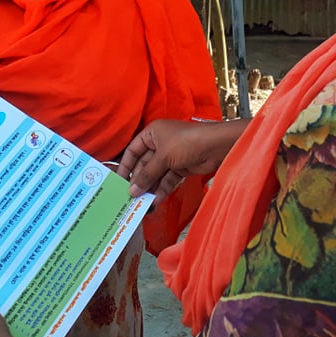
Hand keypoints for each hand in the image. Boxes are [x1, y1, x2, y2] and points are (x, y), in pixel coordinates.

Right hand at [117, 118, 248, 201]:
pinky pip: (168, 179)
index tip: (119, 182)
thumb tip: (131, 190)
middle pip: (144, 164)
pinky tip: (156, 201)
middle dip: (139, 180)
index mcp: (152, 133)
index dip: (125, 165)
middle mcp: (159, 143)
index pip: (133, 150)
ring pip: (156, 174)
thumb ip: (147, 174)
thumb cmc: (186, 142)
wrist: (216, 146)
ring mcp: (171, 156)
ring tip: (142, 203)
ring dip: (150, 187)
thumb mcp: (163, 157)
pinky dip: (162, 189)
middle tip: (130, 197)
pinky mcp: (181, 167)